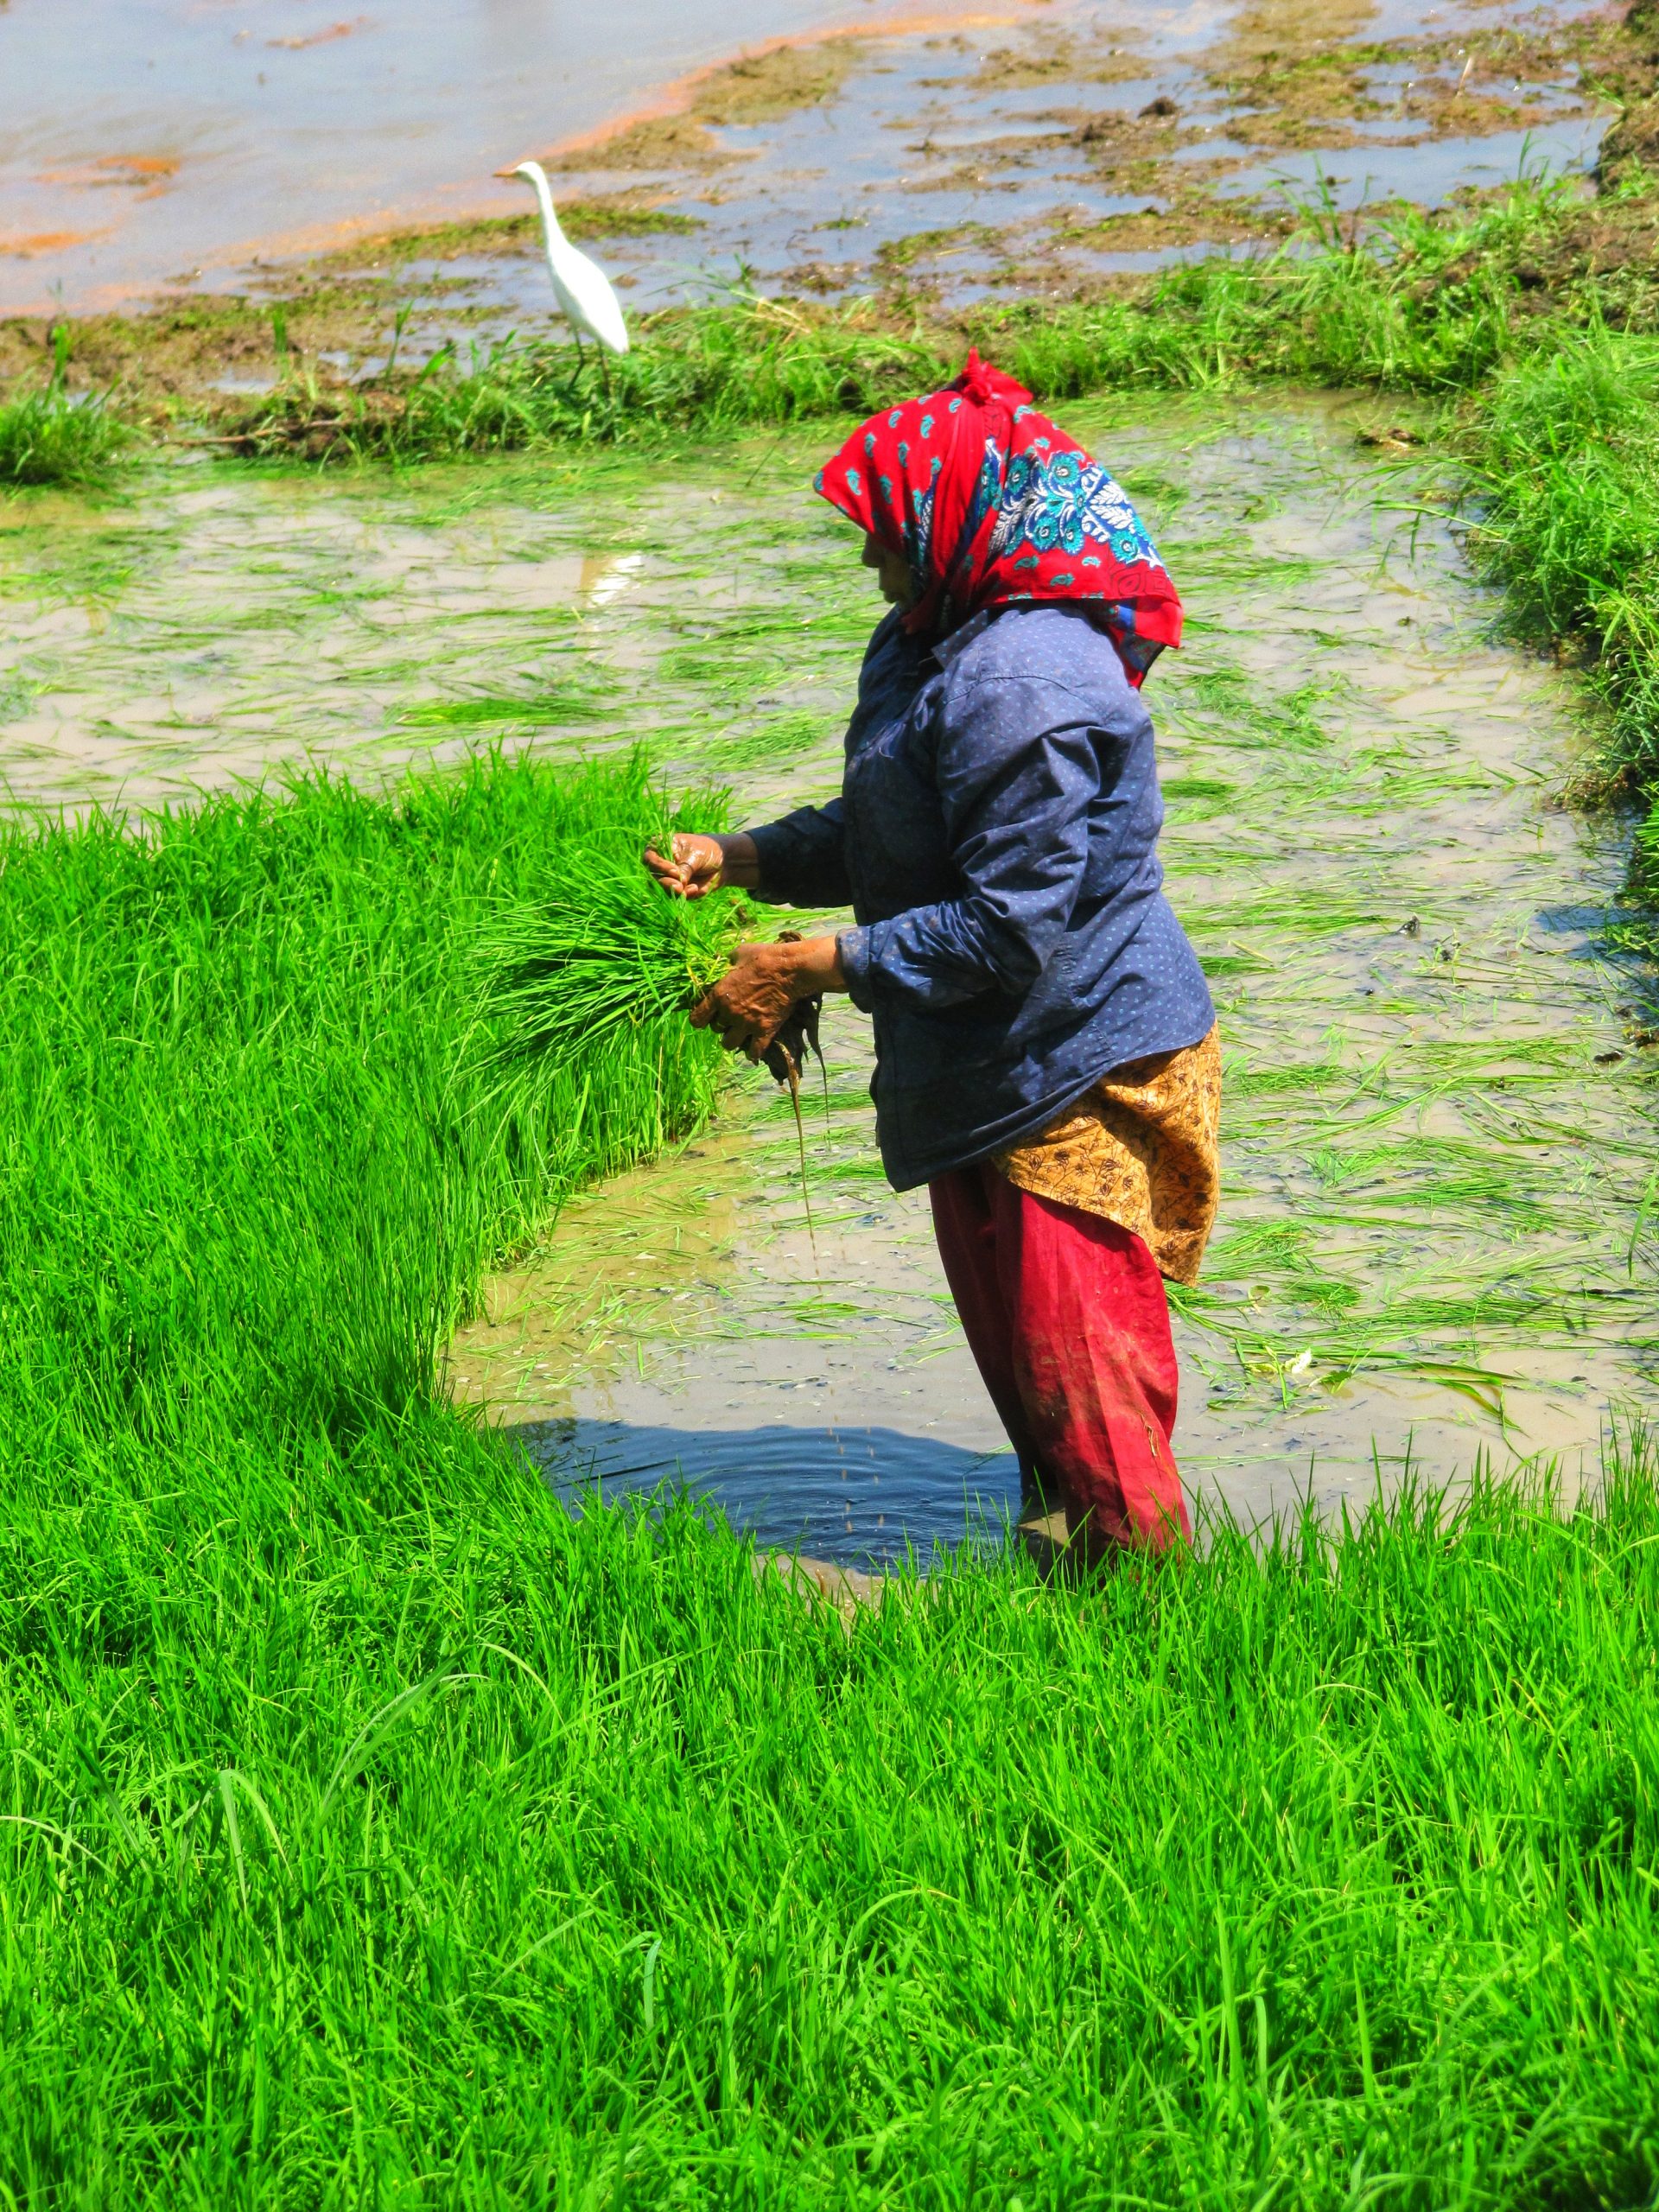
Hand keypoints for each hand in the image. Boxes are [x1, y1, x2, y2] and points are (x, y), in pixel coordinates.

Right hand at [642, 831, 758, 898]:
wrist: (724, 861)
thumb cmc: (708, 850)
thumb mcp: (695, 856)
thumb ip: (684, 869)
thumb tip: (677, 885)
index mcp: (661, 848)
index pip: (650, 858)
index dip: (659, 866)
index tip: (674, 870)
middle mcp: (661, 863)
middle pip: (653, 876)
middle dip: (666, 882)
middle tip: (679, 886)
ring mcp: (668, 877)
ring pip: (662, 888)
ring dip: (673, 891)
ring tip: (686, 890)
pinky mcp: (677, 889)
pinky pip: (675, 896)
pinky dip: (684, 895)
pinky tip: (695, 889)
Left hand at [690, 936, 844, 1057]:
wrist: (790, 969)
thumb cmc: (763, 958)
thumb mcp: (739, 953)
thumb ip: (728, 962)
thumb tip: (726, 963)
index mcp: (719, 994)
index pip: (697, 1018)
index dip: (700, 1019)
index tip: (706, 1017)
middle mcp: (729, 1012)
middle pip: (716, 1029)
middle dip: (722, 1024)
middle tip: (732, 1018)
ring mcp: (747, 1024)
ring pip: (729, 1044)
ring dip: (733, 1040)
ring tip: (740, 1034)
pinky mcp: (765, 1031)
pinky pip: (754, 1052)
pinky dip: (753, 1053)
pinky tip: (754, 1048)